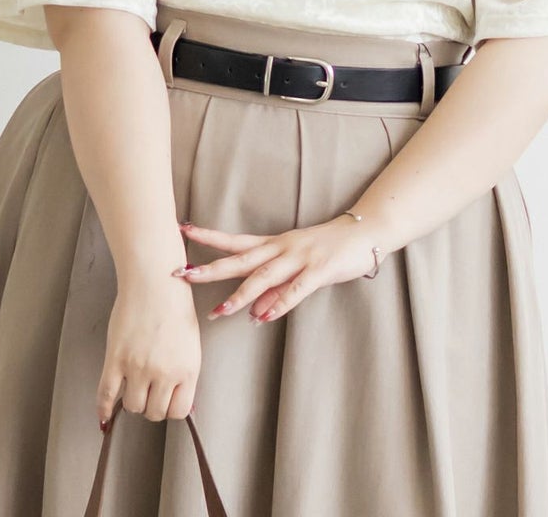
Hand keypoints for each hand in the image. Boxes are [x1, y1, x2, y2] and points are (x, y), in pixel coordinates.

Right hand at [96, 278, 200, 427]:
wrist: (155, 283)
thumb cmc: (175, 307)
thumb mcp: (190, 343)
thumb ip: (184, 373)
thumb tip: (178, 401)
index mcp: (187, 369)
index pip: (179, 411)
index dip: (171, 409)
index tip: (166, 402)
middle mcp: (164, 373)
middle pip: (154, 412)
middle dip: (151, 406)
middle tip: (149, 394)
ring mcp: (138, 367)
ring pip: (132, 406)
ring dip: (132, 402)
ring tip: (134, 388)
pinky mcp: (116, 359)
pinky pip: (106, 394)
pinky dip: (103, 408)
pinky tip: (104, 414)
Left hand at [172, 216, 382, 323]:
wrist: (365, 233)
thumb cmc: (329, 249)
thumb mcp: (297, 266)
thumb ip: (274, 288)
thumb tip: (250, 312)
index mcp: (274, 244)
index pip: (235, 241)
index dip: (208, 237)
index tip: (182, 231)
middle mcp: (282, 248)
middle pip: (240, 259)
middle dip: (210, 268)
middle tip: (182, 274)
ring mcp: (300, 258)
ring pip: (264, 276)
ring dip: (241, 295)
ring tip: (219, 311)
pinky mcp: (320, 270)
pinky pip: (296, 289)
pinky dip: (279, 304)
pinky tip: (263, 318)